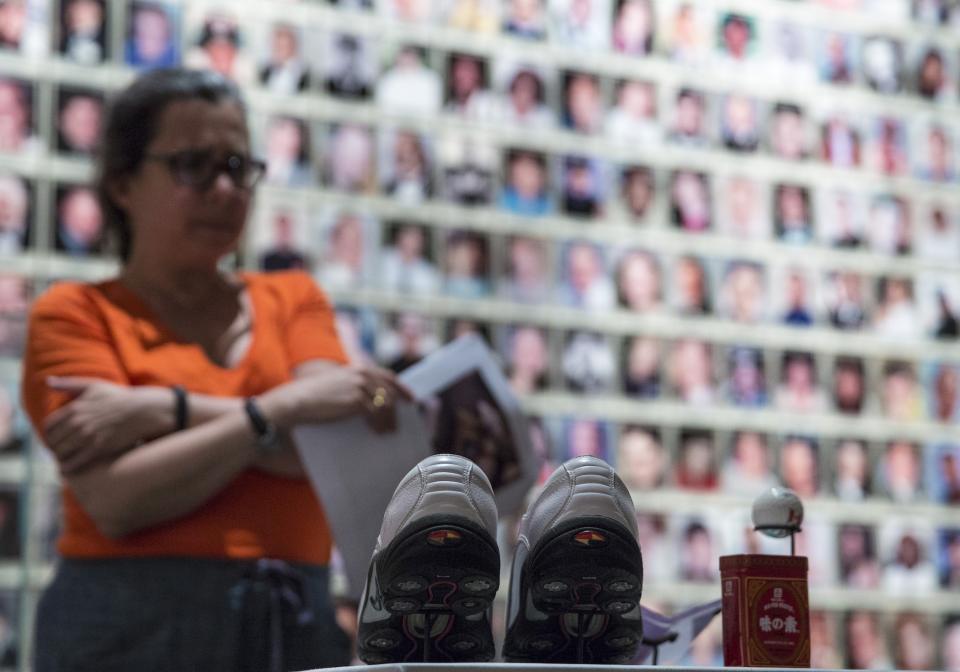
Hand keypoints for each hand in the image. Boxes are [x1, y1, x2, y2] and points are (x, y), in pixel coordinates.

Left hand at [44, 377, 172, 474]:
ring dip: (59, 458)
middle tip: (56, 451)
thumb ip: (69, 384)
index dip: (48, 435)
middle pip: (54, 441)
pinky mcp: (99, 448)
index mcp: (75, 408)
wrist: (142, 411)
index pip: (49, 426)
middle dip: (52, 448)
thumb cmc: (118, 397)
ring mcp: (89, 436)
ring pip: (61, 452)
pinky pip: (75, 462)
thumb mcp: (93, 385)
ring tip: (62, 459)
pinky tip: (66, 470)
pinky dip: (67, 467)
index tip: (53, 439)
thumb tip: (48, 382)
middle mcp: (78, 423)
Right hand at [263, 364, 412, 433]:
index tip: (410, 399)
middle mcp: (362, 374)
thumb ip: (355, 386)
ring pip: (385, 403)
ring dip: (389, 420)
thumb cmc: (314, 396)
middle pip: (388, 392)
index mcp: (358, 368)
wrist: (298, 400)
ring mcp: (359, 386)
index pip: (387, 376)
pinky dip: (380, 424)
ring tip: (389, 432)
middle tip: (398, 424)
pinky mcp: (355, 400)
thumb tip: (373, 400)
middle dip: (396, 409)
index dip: (401, 388)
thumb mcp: (337, 384)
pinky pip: (375, 414)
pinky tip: (379, 432)